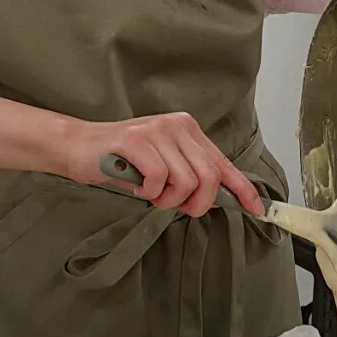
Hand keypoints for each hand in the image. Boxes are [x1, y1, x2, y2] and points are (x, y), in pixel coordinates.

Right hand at [66, 112, 263, 217]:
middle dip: (196, 203)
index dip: (243, 190)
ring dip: (167, 199)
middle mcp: (177, 125)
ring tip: (149, 192)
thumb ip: (190, 175)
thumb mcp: (163, 165)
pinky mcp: (136, 140)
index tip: (258, 210)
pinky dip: (149, 193)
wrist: (78, 147)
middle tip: (173, 205)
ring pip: (186, 182)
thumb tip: (218, 199)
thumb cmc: (122, 160)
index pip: (223, 164)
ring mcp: (156, 131)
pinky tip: (136, 185)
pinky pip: (159, 180)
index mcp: (188, 130)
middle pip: (209, 177)